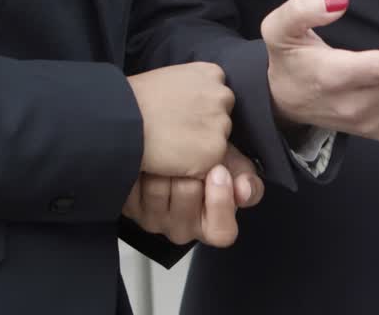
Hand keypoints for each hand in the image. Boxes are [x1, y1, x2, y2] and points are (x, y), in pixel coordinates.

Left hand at [123, 145, 264, 247]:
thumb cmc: (203, 159)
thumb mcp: (232, 165)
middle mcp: (184, 230)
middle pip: (188, 199)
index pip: (221, 232)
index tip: (219, 172)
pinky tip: (150, 164)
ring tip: (168, 157)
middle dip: (190, 170)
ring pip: (159, 192)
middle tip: (191, 158)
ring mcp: (155, 222)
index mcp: (213, 225)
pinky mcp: (131, 210)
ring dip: (164, 165)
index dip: (220, 201)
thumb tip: (244, 190)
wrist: (169, 145)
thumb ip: (246, 180)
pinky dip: (143, 169)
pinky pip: (135, 188)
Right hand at [128, 63, 233, 177]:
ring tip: (171, 145)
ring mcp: (221, 124)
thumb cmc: (136, 99)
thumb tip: (193, 105)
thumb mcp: (171, 78)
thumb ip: (192, 87)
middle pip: (222, 118)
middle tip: (176, 132)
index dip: (199, 109)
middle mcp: (223, 96)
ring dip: (200, 148)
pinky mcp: (215, 151)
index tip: (181, 115)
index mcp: (212, 73)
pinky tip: (172, 158)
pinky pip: (209, 164)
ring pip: (217, 142)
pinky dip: (193, 167)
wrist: (123, 120)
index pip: (217, 96)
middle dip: (204, 128)